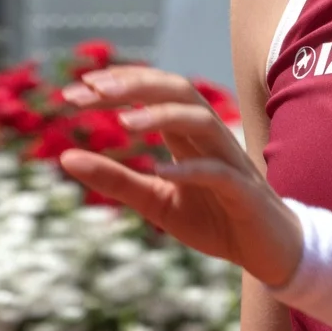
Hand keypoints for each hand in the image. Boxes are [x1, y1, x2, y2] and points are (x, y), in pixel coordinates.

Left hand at [58, 65, 301, 287]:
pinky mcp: (242, 191)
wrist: (266, 248)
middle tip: (89, 89)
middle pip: (179, 91)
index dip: (121, 83)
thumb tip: (65, 157)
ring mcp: (229, 160)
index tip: (76, 89)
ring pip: (201, 121)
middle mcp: (210, 137)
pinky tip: (161, 170)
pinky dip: (191, 168)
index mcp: (189, 135)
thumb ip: (115, 179)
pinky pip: (218, 172)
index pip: (157, 91)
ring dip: (163, 116)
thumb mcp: (155, 200)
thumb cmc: (213, 218)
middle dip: (136, 84)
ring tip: (124, 123)